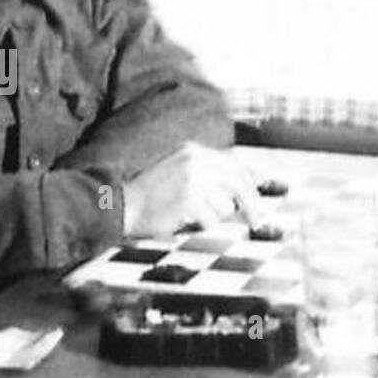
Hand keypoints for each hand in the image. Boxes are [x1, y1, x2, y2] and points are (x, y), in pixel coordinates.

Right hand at [122, 143, 260, 236]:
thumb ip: (206, 175)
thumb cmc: (150, 196)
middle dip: (251, 203)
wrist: (120, 205)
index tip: (257, 200)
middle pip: (238, 182)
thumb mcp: (178, 172)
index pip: (234, 164)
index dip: (250, 184)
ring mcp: (191, 179)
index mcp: (193, 151)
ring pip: (225, 204)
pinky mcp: (188, 200)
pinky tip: (185, 221)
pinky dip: (203, 225)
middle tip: (257, 221)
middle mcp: (195, 161)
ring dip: (215, 216)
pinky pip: (211, 219)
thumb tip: (239, 192)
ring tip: (194, 216)